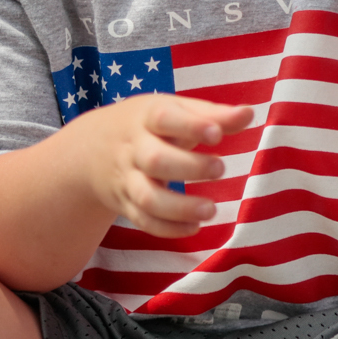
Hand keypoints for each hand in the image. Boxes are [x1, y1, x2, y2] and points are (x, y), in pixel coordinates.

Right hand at [67, 94, 251, 237]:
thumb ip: (212, 114)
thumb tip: (249, 113)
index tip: (217, 134)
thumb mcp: (174, 110)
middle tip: (220, 168)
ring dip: (179, 207)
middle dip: (188, 167)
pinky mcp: (125, 204)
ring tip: (211, 209)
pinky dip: (167, 228)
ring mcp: (127, 179)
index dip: (191, 126)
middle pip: (155, 160)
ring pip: (147, 197)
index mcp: (147, 117)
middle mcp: (134, 149)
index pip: (164, 118)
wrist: (89, 149)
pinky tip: (194, 227)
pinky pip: (142, 220)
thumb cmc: (148, 125)